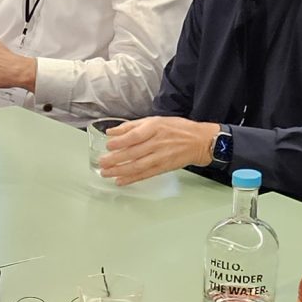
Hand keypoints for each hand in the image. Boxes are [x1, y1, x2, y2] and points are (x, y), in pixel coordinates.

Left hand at [98, 117, 218, 186]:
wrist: (200, 141)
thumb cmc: (177, 129)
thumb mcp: (155, 120)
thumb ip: (132, 126)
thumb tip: (112, 132)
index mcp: (155, 127)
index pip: (135, 135)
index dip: (121, 141)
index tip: (108, 145)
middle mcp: (157, 142)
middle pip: (133, 152)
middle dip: (115, 159)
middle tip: (101, 163)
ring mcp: (161, 157)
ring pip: (137, 165)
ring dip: (120, 171)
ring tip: (106, 173)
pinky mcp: (164, 168)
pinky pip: (145, 174)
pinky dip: (132, 179)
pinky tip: (120, 181)